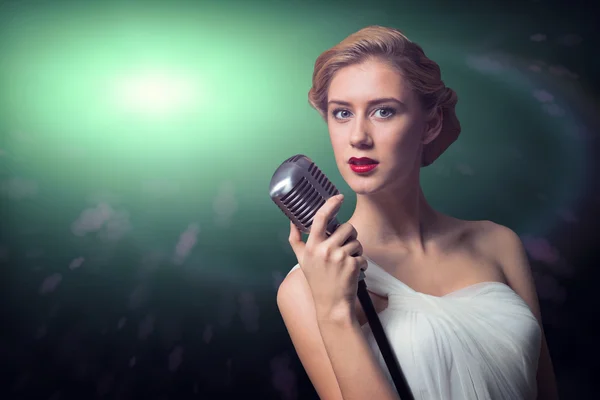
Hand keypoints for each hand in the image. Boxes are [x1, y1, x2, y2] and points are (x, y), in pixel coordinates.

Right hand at [288, 194, 367, 322]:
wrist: (331, 305)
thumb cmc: (317, 281)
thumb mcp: (302, 260)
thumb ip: (296, 240)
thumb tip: (291, 222)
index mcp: (311, 246)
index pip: (320, 218)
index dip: (330, 204)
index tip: (338, 197)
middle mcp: (324, 249)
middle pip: (346, 227)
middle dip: (350, 236)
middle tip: (345, 248)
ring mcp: (339, 257)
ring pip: (356, 241)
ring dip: (356, 250)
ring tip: (348, 262)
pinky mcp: (352, 264)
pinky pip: (362, 255)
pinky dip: (361, 263)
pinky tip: (353, 272)